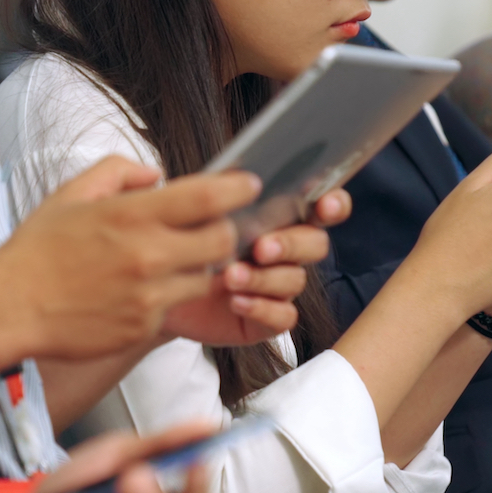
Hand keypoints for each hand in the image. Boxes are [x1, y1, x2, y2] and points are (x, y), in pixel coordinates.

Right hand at [0, 157, 253, 360]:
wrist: (9, 309)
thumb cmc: (37, 251)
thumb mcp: (70, 195)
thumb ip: (117, 172)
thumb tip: (155, 174)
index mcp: (131, 216)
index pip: (207, 196)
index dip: (237, 188)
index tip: (247, 184)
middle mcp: (147, 257)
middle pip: (221, 241)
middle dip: (222, 232)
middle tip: (209, 228)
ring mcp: (149, 297)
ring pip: (204, 279)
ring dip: (196, 268)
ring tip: (166, 263)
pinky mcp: (144, 328)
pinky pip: (174, 307)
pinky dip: (166, 297)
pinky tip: (136, 292)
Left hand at [160, 191, 347, 346]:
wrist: (158, 286)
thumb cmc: (182, 242)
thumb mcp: (197, 211)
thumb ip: (220, 191)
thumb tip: (236, 173)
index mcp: (278, 218)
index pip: (322, 206)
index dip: (333, 204)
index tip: (324, 206)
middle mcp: (286, 251)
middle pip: (315, 244)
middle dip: (290, 244)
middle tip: (260, 247)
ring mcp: (278, 286)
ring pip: (295, 280)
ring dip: (264, 277)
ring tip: (230, 277)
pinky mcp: (266, 318)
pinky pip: (284, 317)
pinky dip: (262, 308)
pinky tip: (236, 301)